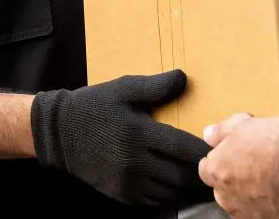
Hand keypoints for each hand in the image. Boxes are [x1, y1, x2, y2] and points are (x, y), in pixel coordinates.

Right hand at [31, 69, 213, 206]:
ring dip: (181, 182)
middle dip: (198, 171)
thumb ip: (155, 86)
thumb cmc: (95, 106)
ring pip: (169, 190)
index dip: (204, 151)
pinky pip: (153, 199)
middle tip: (211, 163)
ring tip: (190, 171)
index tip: (219, 149)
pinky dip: (163, 191)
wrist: (59, 133)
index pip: (183, 148)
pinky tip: (166, 179)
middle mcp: (134, 161)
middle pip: (180, 174)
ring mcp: (127, 181)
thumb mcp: (123, 89)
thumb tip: (184, 79)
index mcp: (139, 133)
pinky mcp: (120, 194)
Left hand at [199, 113, 278, 218]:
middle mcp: (228, 198)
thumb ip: (222, 130)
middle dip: (235, 180)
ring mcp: (248, 214)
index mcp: (217, 171)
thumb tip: (209, 133)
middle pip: (223, 191)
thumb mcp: (244, 124)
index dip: (219, 160)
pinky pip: (266, 215)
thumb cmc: (275, 144)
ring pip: (244, 207)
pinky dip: (272, 208)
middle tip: (255, 166)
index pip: (206, 170)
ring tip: (272, 182)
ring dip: (252, 197)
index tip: (231, 154)